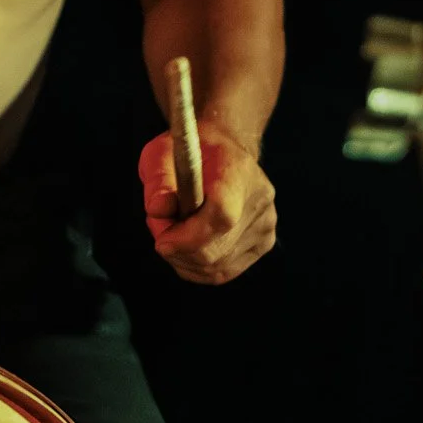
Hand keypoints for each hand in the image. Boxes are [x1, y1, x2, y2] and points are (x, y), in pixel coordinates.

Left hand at [139, 126, 275, 284]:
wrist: (225, 150)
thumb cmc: (192, 152)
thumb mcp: (162, 153)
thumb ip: (157, 181)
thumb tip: (158, 210)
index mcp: (237, 172)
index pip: (222, 216)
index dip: (189, 237)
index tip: (162, 239)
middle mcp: (259, 201)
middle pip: (217, 250)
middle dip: (178, 250)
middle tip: (159, 229)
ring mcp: (265, 224)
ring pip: (217, 268)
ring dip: (184, 260)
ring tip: (171, 233)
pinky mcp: (264, 243)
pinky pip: (224, 271)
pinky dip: (197, 267)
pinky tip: (187, 247)